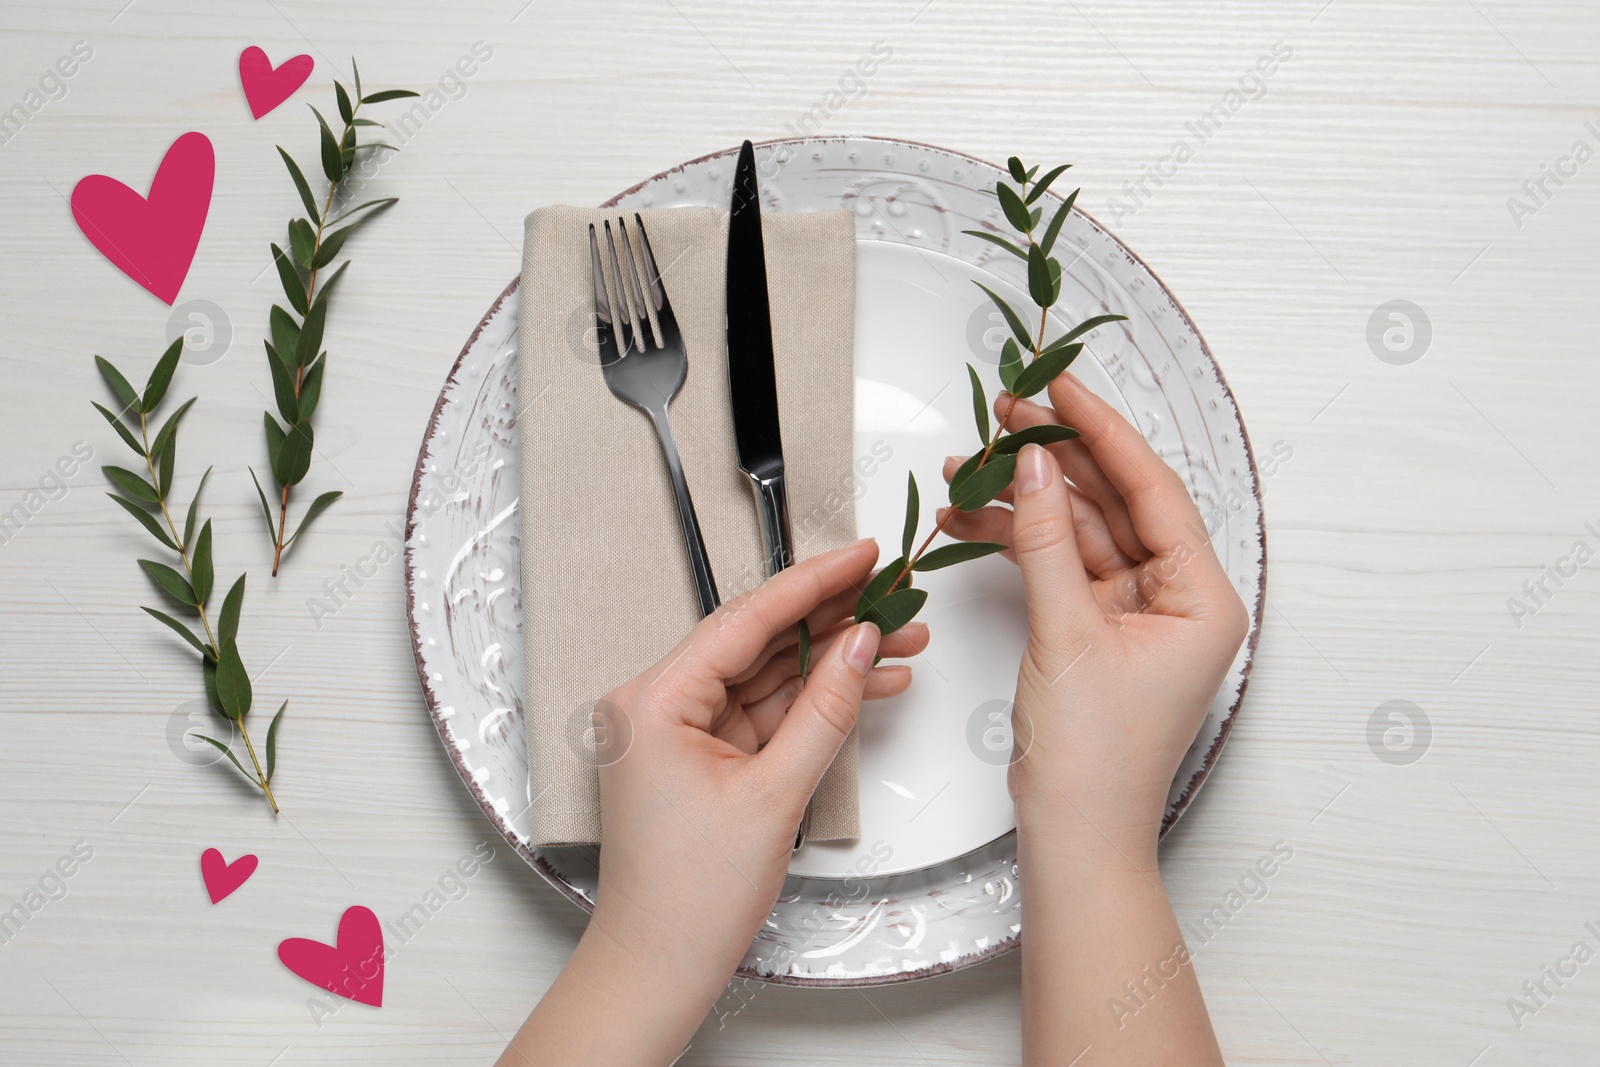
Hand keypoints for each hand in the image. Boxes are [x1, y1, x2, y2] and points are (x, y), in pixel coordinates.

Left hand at [500, 538, 926, 1065]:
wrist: (658, 968)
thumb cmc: (688, 899)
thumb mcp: (774, 795)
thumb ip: (824, 710)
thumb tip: (859, 645)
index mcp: (653, 701)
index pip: (746, 620)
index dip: (813, 581)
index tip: (862, 555)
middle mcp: (656, 706)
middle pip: (759, 641)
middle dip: (834, 620)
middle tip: (896, 594)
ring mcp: (678, 732)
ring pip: (768, 676)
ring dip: (833, 662)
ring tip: (903, 642)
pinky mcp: (701, 757)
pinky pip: (765, 713)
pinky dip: (813, 703)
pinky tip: (867, 687)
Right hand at [941, 371, 1248, 861]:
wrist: (1075, 835)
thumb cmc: (1095, 759)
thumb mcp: (1067, 634)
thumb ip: (1046, 541)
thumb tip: (1031, 463)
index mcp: (1204, 597)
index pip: (1153, 489)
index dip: (1102, 432)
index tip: (1060, 388)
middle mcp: (1179, 598)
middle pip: (1116, 502)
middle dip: (1055, 459)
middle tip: (1004, 414)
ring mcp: (1138, 613)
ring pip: (1081, 530)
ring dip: (1025, 501)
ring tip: (968, 468)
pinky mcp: (1099, 629)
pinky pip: (1062, 565)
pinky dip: (1020, 543)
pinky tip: (975, 520)